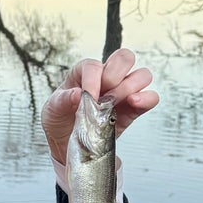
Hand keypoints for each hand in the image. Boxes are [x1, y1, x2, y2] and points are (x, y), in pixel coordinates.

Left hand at [41, 49, 158, 162]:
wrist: (67, 144)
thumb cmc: (59, 120)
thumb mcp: (51, 110)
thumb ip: (62, 100)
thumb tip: (77, 94)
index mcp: (84, 72)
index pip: (94, 66)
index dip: (92, 80)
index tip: (87, 98)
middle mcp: (106, 77)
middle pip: (124, 58)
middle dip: (115, 75)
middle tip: (104, 96)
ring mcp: (122, 92)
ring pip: (142, 75)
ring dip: (131, 87)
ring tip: (114, 104)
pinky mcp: (133, 109)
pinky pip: (151, 98)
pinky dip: (146, 99)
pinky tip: (134, 103)